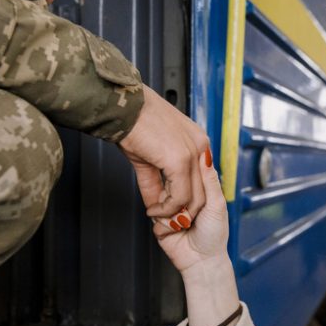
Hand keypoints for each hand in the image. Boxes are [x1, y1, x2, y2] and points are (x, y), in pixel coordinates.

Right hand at [118, 85, 210, 221]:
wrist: (122, 106)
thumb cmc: (132, 124)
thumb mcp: (149, 157)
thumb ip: (156, 182)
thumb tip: (156, 204)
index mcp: (198, 142)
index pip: (203, 181)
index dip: (188, 199)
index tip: (171, 210)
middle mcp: (201, 147)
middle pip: (202, 193)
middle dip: (183, 212)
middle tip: (163, 219)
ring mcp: (193, 153)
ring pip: (193, 199)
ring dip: (173, 214)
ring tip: (155, 215)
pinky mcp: (180, 160)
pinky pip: (179, 196)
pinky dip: (166, 209)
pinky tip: (153, 209)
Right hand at [153, 153, 228, 273]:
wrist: (202, 261)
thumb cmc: (215, 234)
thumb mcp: (217, 204)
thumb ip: (209, 180)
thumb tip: (206, 154)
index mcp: (199, 190)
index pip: (186, 172)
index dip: (183, 175)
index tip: (183, 178)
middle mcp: (183, 197)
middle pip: (169, 186)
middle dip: (175, 200)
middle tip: (188, 214)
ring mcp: (170, 210)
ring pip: (160, 201)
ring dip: (169, 215)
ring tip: (182, 226)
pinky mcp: (160, 223)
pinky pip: (155, 217)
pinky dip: (163, 226)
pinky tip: (174, 233)